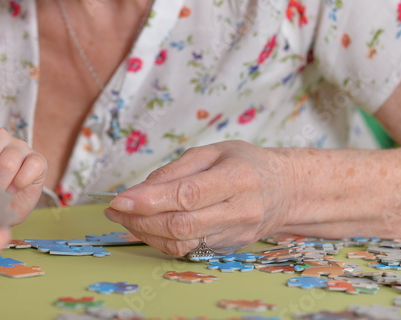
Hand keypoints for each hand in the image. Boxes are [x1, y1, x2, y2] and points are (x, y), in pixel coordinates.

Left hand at [103, 141, 293, 255]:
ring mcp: (235, 234)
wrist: (286, 190)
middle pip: (181, 224)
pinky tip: (146, 227)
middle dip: (140, 219)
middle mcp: (239, 210)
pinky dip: (162, 240)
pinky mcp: (228, 248)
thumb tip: (141, 189)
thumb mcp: (212, 151)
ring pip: (182, 243)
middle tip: (115, 210)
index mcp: (236, 178)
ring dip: (146, 233)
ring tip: (125, 218)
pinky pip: (188, 249)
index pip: (187, 195)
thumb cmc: (246, 163)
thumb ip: (176, 169)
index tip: (119, 200)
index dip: (149, 200)